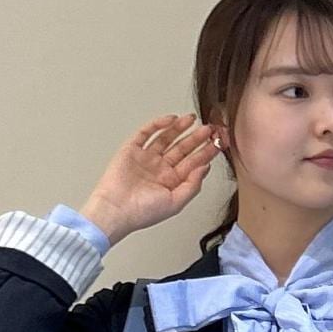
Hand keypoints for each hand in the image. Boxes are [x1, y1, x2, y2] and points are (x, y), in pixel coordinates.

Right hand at [81, 113, 218, 243]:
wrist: (115, 209)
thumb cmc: (141, 212)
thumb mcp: (175, 203)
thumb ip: (193, 185)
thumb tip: (205, 168)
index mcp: (170, 183)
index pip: (192, 164)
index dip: (205, 153)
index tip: (217, 143)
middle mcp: (159, 169)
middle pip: (182, 149)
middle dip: (196, 138)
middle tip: (209, 129)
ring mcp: (146, 158)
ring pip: (166, 138)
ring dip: (180, 128)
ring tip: (192, 119)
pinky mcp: (132, 150)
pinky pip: (147, 133)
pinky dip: (158, 124)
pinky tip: (171, 120)